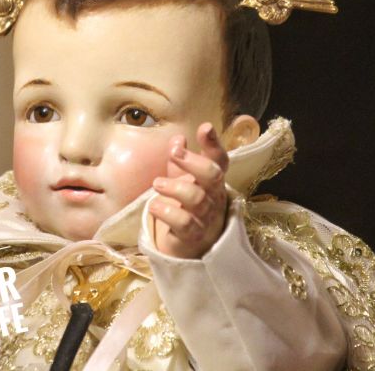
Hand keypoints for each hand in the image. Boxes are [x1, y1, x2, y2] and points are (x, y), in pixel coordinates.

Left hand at [150, 122, 228, 258]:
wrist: (188, 246)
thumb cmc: (186, 207)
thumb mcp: (183, 180)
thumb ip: (180, 160)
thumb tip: (178, 137)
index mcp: (213, 181)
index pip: (219, 160)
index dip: (214, 144)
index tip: (205, 127)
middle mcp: (214, 197)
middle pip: (212, 176)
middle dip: (193, 162)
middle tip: (173, 153)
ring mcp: (206, 217)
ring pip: (197, 199)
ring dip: (175, 187)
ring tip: (157, 184)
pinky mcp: (193, 235)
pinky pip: (184, 223)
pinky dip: (168, 212)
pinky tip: (155, 206)